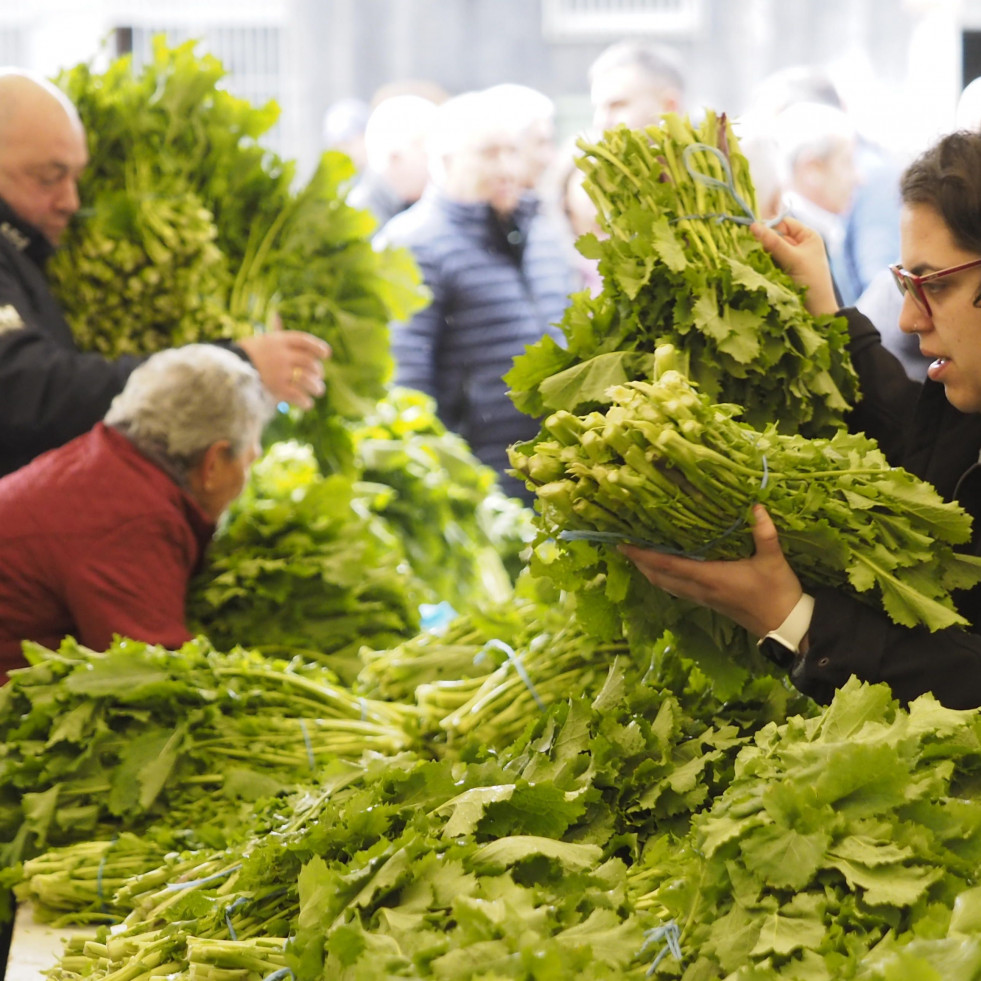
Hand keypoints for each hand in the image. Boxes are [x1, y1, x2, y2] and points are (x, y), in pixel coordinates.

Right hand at [238, 329, 330, 409]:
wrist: (225, 370)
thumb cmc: (245, 357)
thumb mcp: (261, 342)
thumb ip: (277, 341)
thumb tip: (287, 330)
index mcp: (278, 340)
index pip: (304, 340)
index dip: (317, 347)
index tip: (327, 354)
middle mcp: (281, 354)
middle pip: (309, 361)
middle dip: (318, 371)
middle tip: (319, 377)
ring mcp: (280, 371)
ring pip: (307, 379)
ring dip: (316, 387)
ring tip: (319, 390)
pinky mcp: (276, 388)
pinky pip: (297, 395)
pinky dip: (305, 401)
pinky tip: (307, 404)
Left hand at [618, 505, 802, 637]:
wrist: (786, 627)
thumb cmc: (778, 592)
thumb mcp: (774, 560)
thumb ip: (764, 533)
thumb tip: (756, 506)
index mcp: (710, 577)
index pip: (668, 565)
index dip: (644, 555)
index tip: (625, 545)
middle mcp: (700, 589)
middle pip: (659, 577)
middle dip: (640, 563)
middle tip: (625, 547)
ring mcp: (703, 599)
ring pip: (667, 586)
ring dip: (650, 572)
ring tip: (638, 557)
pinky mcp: (709, 604)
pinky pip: (678, 591)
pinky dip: (664, 580)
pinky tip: (664, 571)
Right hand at [750, 217, 839, 317]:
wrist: (816, 310)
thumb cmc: (812, 281)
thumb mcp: (793, 259)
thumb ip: (773, 243)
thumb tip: (753, 226)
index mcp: (808, 236)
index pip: (784, 223)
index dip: (769, 227)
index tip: (753, 235)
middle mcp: (799, 245)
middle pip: (775, 237)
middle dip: (764, 244)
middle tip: (752, 251)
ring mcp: (791, 259)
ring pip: (770, 251)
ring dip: (763, 256)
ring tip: (756, 263)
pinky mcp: (783, 272)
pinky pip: (769, 263)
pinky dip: (764, 266)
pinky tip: (759, 270)